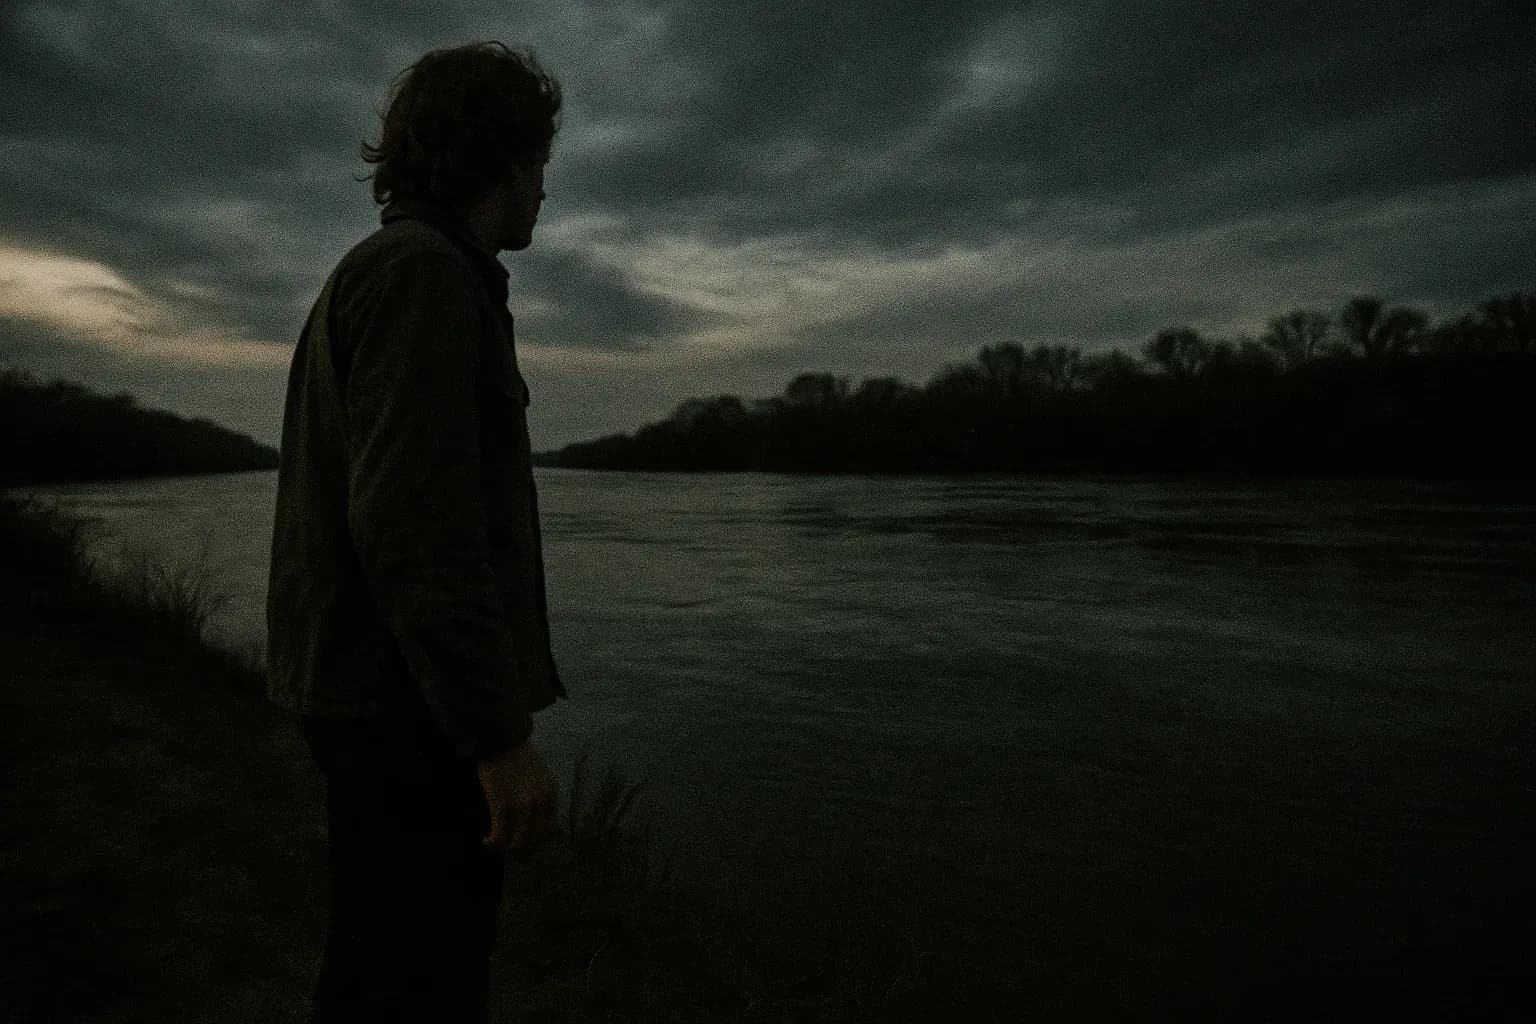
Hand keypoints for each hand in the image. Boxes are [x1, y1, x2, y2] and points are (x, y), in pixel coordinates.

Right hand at [477, 739, 558, 855]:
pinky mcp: (503, 806)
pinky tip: (487, 842)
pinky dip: (494, 843)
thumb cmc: (516, 752)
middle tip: (510, 853)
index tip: (526, 843)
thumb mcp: (538, 772)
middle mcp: (542, 802)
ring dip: (507, 849)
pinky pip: (501, 835)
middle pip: (535, 838)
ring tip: (497, 849)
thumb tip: (532, 811)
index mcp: (551, 792)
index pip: (549, 827)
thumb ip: (539, 790)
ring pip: (519, 841)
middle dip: (523, 849)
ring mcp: (523, 806)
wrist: (501, 739)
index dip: (536, 840)